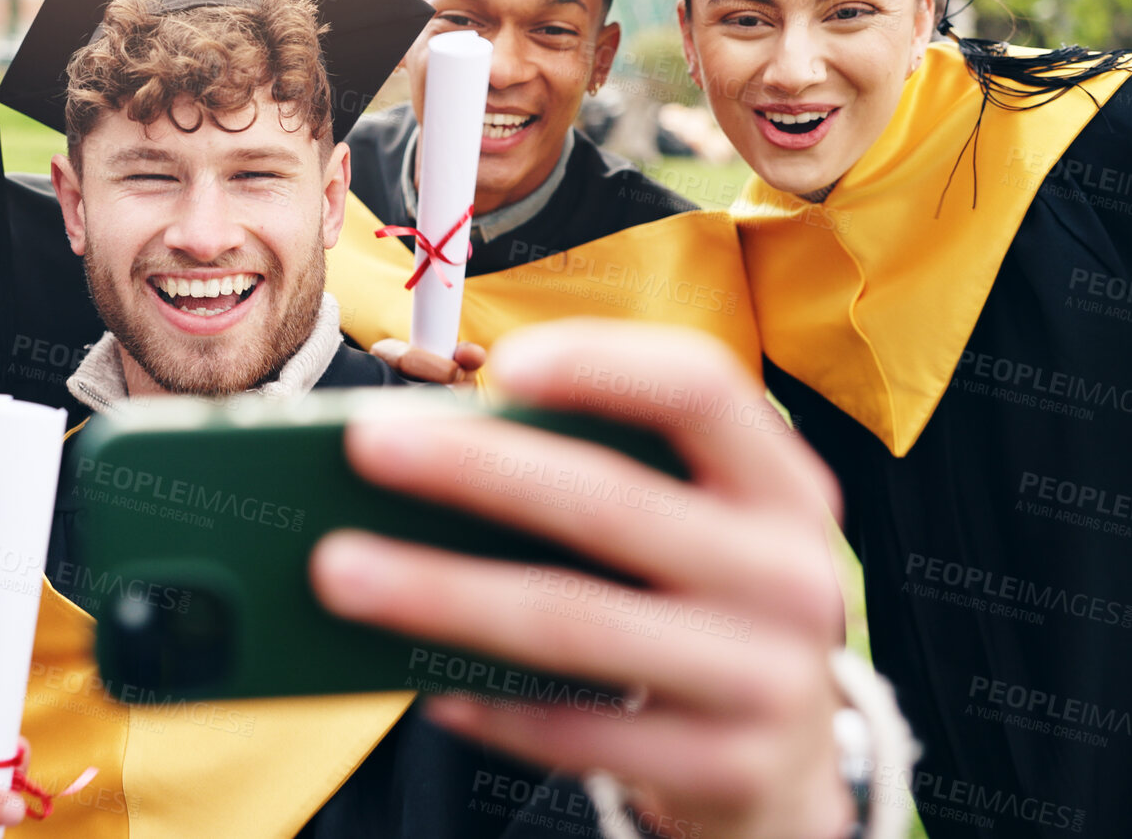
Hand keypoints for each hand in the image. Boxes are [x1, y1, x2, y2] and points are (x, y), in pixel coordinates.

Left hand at [312, 319, 853, 838]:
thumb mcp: (698, 536)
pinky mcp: (726, 770)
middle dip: (475, 468)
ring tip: (341, 570)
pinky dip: (491, 706)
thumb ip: (609, 484)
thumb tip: (431, 453)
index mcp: (780, 488)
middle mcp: (789, 576)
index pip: (701, 390)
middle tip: (363, 447)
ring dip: (442, 592)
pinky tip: (423, 685)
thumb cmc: (702, 610)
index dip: (604, 365)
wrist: (791, 768)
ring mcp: (764, 679)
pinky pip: (579, 734)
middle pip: (611, 503)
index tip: (504, 362)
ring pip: (574, 622)